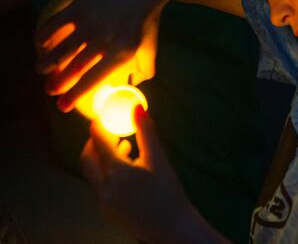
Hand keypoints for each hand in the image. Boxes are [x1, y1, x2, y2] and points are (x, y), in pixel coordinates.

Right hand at [36, 0, 169, 111]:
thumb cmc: (147, 17)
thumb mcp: (149, 45)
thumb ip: (146, 68)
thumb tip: (137, 84)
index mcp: (122, 54)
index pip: (93, 80)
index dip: (75, 95)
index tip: (62, 107)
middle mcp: (105, 41)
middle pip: (73, 68)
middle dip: (57, 83)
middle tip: (49, 90)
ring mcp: (91, 23)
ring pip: (60, 49)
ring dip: (46, 62)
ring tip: (41, 69)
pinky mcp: (80, 6)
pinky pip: (55, 24)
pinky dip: (44, 36)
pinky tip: (42, 43)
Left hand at [81, 106, 224, 242]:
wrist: (172, 227)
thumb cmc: (168, 192)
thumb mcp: (159, 159)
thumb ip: (147, 132)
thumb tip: (137, 108)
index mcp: (116, 172)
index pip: (99, 143)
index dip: (99, 127)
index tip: (101, 118)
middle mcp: (103, 187)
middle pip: (87, 159)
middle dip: (94, 144)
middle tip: (107, 133)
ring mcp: (103, 202)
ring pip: (93, 174)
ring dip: (101, 159)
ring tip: (124, 149)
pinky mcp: (107, 211)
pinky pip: (100, 187)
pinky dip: (106, 174)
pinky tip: (127, 172)